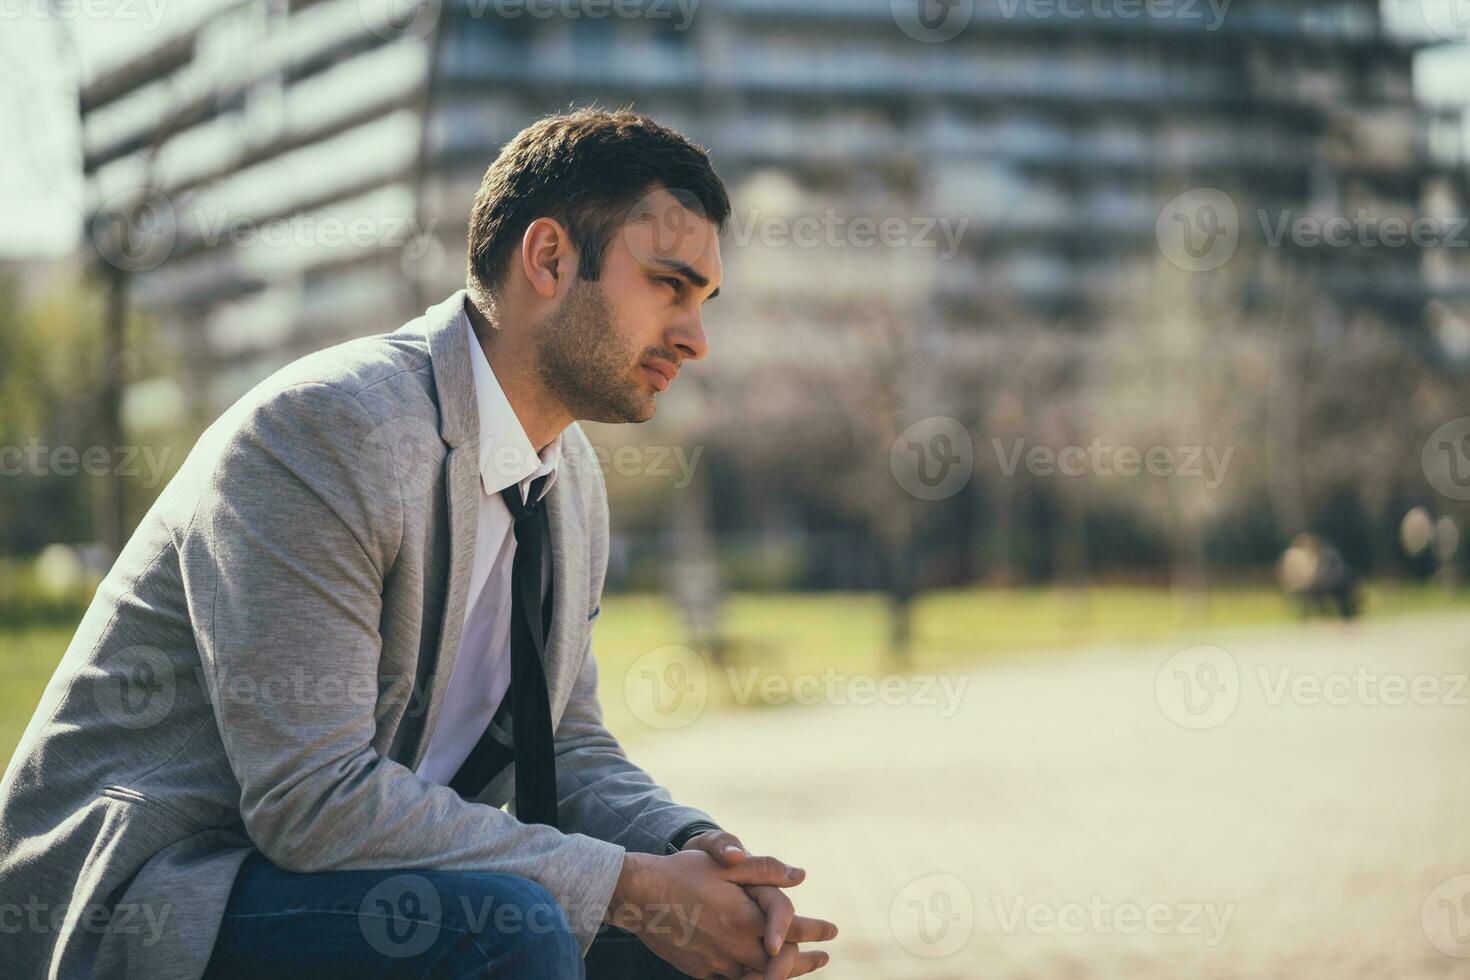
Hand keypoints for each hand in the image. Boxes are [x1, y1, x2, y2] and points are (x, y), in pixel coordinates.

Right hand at [681, 830, 837, 979]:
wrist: (639, 897)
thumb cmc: (683, 873)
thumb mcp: (725, 865)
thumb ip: (764, 870)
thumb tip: (800, 876)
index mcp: (745, 919)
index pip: (793, 931)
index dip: (816, 931)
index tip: (832, 931)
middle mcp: (735, 947)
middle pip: (782, 964)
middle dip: (806, 961)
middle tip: (823, 958)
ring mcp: (717, 964)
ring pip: (759, 978)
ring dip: (781, 974)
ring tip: (795, 969)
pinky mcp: (701, 972)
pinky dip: (753, 979)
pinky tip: (758, 974)